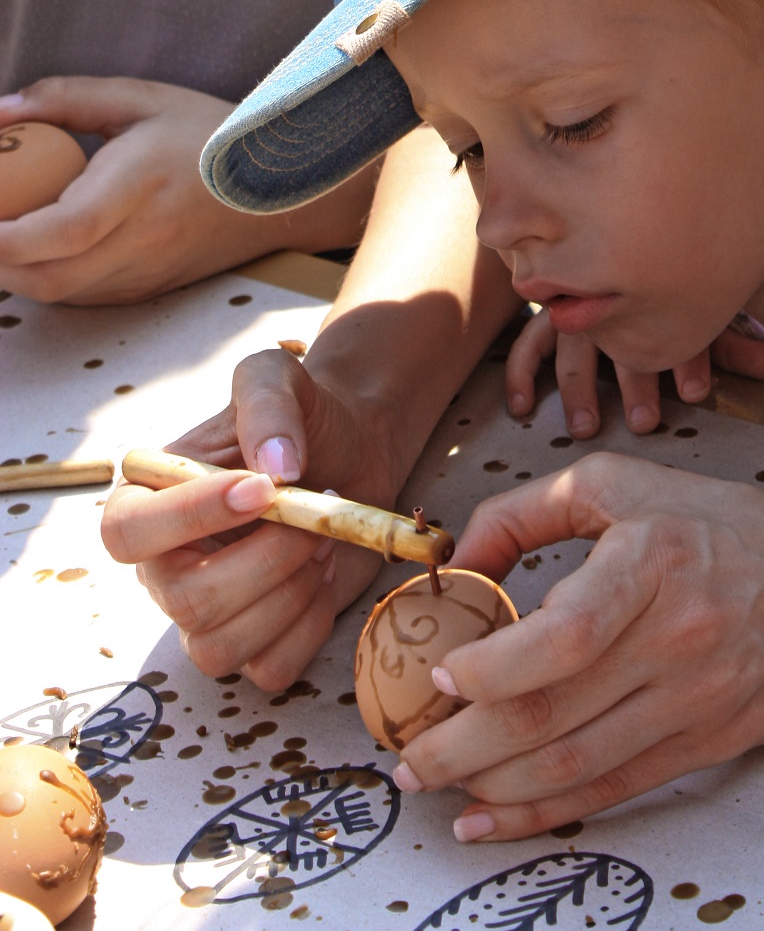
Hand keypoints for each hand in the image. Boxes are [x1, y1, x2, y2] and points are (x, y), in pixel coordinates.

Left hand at [0, 77, 373, 304]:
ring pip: (59, 293)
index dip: (4, 236)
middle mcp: (144, 239)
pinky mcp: (148, 290)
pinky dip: (46, 279)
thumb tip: (0, 112)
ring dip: (15, 273)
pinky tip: (37, 249)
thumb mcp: (141, 97)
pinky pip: (82, 296)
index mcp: (140, 184)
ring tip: (5, 233)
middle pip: (48, 276)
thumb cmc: (211, 135)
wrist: (284, 190)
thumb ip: (65, 98)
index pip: (62, 229)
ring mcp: (147, 273)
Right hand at [101, 348, 405, 688]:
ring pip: (221, 646)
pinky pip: (270, 669)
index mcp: (147, 501)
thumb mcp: (278, 378)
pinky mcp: (256, 643)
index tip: (262, 488)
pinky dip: (310, 625)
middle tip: (313, 516)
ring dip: (290, 593)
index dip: (190, 518)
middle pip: (184, 601)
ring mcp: (205, 613)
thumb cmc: (302, 414)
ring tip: (321, 541)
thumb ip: (268, 405)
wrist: (356, 448)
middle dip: (266, 560)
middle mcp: (164, 566)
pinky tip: (323, 575)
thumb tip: (274, 469)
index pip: (126, 533)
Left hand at [389, 450, 763, 840]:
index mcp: (653, 561)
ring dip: (490, 785)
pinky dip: (544, 810)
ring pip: (574, 763)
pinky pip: (612, 789)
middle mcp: (676, 638)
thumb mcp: (624, 482)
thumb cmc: (725, 522)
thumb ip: (530, 508)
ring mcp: (695, 699)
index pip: (563, 636)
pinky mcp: (707, 743)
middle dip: (461, 744)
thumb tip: (458, 562)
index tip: (437, 672)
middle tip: (405, 751)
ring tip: (433, 781)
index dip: (489, 667)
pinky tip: (491, 814)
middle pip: (551, 714)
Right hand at [505, 311, 763, 437]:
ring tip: (586, 424)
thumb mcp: (705, 315)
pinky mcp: (546, 318)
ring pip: (573, 348)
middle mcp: (611, 303)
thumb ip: (734, 345)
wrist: (616, 249)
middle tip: (645, 420)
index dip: (687, 356)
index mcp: (654, 299)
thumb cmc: (667, 292)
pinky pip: (527, 345)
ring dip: (580, 387)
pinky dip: (522, 374)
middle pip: (620, 340)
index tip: (697, 390)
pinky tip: (524, 406)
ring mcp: (575, 309)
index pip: (671, 325)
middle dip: (635, 381)